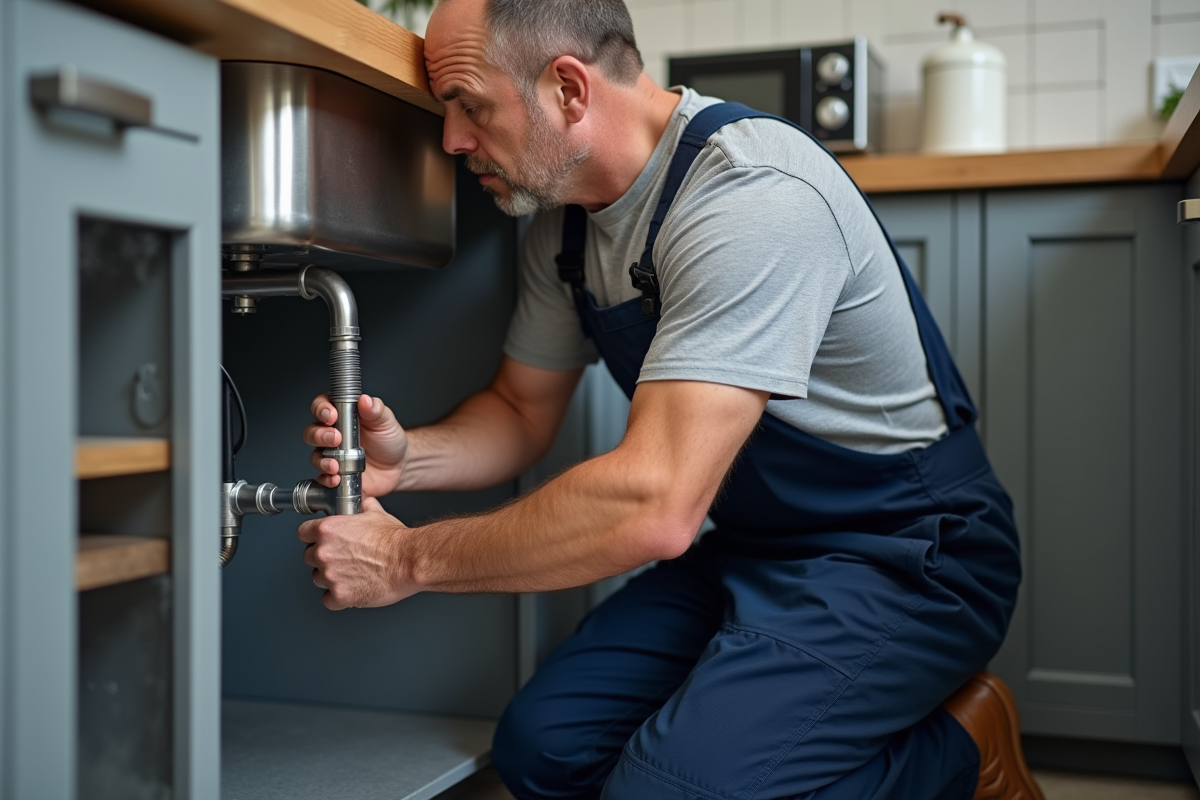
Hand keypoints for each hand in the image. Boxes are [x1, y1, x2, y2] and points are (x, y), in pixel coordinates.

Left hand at [298, 497, 416, 609]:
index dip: (312, 537)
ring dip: (330, 577)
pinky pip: (328, 600)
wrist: (410, 561)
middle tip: (341, 558)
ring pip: (317, 579)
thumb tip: (362, 500)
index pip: (303, 533)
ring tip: (350, 574)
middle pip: (309, 557)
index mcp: (328, 529)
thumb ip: (362, 506)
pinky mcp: (340, 595)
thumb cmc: (395, 540)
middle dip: (323, 558)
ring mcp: (330, 575)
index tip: (319, 541)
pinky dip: (338, 598)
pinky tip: (351, 589)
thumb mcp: (376, 513)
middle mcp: (324, 552)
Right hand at [304, 394, 406, 497]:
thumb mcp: (386, 421)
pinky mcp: (335, 473)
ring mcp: (332, 455)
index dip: (321, 409)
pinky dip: (326, 479)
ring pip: (315, 456)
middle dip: (319, 435)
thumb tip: (365, 400)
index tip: (331, 415)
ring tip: (335, 464)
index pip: (321, 406)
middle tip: (336, 438)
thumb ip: (376, 410)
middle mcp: (332, 434)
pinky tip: (336, 478)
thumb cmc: (389, 439)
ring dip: (321, 460)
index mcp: (342, 415)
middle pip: (312, 432)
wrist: (399, 466)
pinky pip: (323, 477)